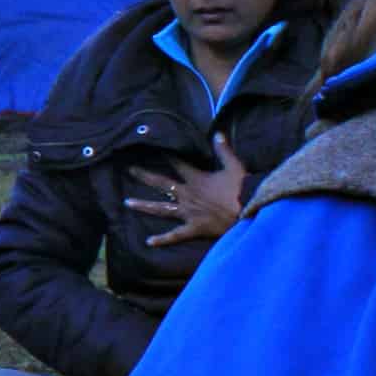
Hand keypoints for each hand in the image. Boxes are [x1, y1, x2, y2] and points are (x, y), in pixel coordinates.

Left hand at [129, 140, 247, 251]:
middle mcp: (187, 195)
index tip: (152, 148)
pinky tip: (149, 242)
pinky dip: (163, 240)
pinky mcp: (194, 228)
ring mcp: (189, 212)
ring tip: (127, 203)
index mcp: (196, 180)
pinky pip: (176, 235)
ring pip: (161, 209)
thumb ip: (224, 150)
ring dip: (144, 206)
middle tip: (129, 170)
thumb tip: (218, 133)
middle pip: (161, 184)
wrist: (249, 211)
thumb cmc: (242, 189)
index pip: (178, 164)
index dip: (166, 155)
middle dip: (144, 176)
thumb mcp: (234, 167)